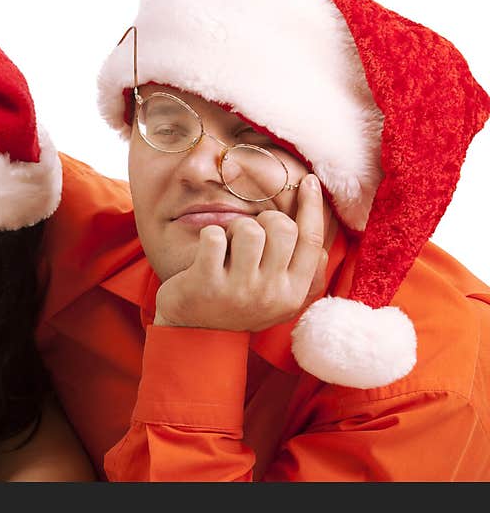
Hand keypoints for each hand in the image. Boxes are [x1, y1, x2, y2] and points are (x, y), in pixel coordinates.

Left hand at [154, 174, 328, 331]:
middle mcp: (271, 294)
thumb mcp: (277, 296)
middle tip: (249, 237)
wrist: (191, 332)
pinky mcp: (207, 283)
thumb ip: (302, 270)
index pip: (312, 240)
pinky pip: (214, 235)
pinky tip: (207, 255)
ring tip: (227, 249)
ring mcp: (239, 290)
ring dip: (235, 229)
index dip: (313, 206)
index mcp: (293, 294)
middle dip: (264, 220)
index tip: (309, 181)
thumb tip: (322, 235)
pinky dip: (209, 236)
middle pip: (282, 227)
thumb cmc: (237, 304)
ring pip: (249, 228)